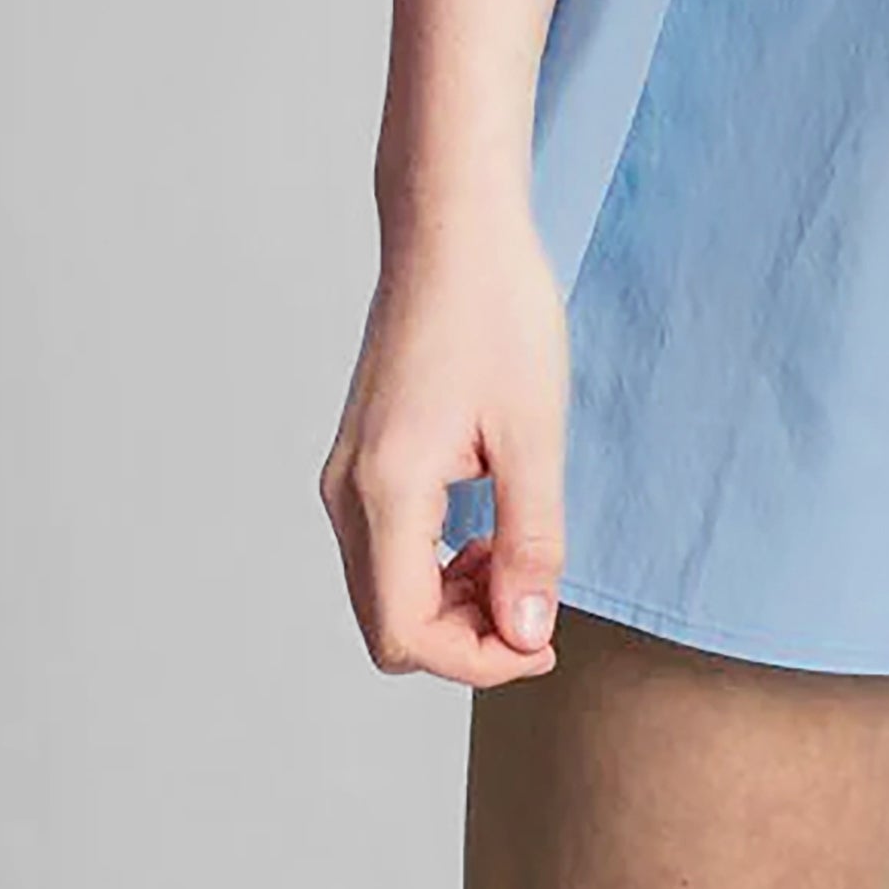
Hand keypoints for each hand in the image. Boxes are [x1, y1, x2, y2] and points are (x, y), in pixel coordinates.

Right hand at [319, 197, 569, 686]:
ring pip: (382, 591)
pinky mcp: (359, 458)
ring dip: (451, 601)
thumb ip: (530, 540)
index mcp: (386, 491)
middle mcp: (348, 492)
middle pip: (386, 625)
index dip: (478, 661)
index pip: (406, 635)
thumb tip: (526, 632)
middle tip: (535, 599)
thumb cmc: (497, 311)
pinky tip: (486, 525)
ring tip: (516, 553)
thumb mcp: (534, 431)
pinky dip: (434, 563)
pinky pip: (384, 548)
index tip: (542, 640)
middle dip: (465, 637)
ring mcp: (346, 474)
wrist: (452, 227)